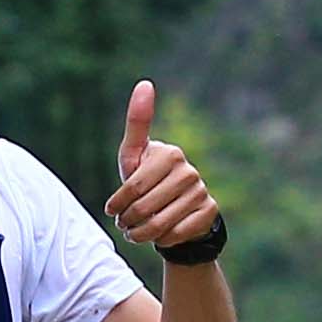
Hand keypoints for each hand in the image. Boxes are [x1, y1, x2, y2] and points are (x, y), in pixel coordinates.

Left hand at [107, 78, 220, 259]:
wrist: (176, 208)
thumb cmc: (147, 179)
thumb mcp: (134, 155)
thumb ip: (137, 123)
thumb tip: (145, 82)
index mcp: (170, 153)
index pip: (134, 186)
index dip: (118, 203)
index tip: (111, 210)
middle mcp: (189, 171)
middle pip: (145, 207)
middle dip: (128, 221)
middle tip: (124, 224)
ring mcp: (202, 191)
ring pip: (160, 224)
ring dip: (141, 234)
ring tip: (135, 232)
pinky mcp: (210, 211)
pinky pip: (177, 234)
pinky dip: (162, 240)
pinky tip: (159, 236)